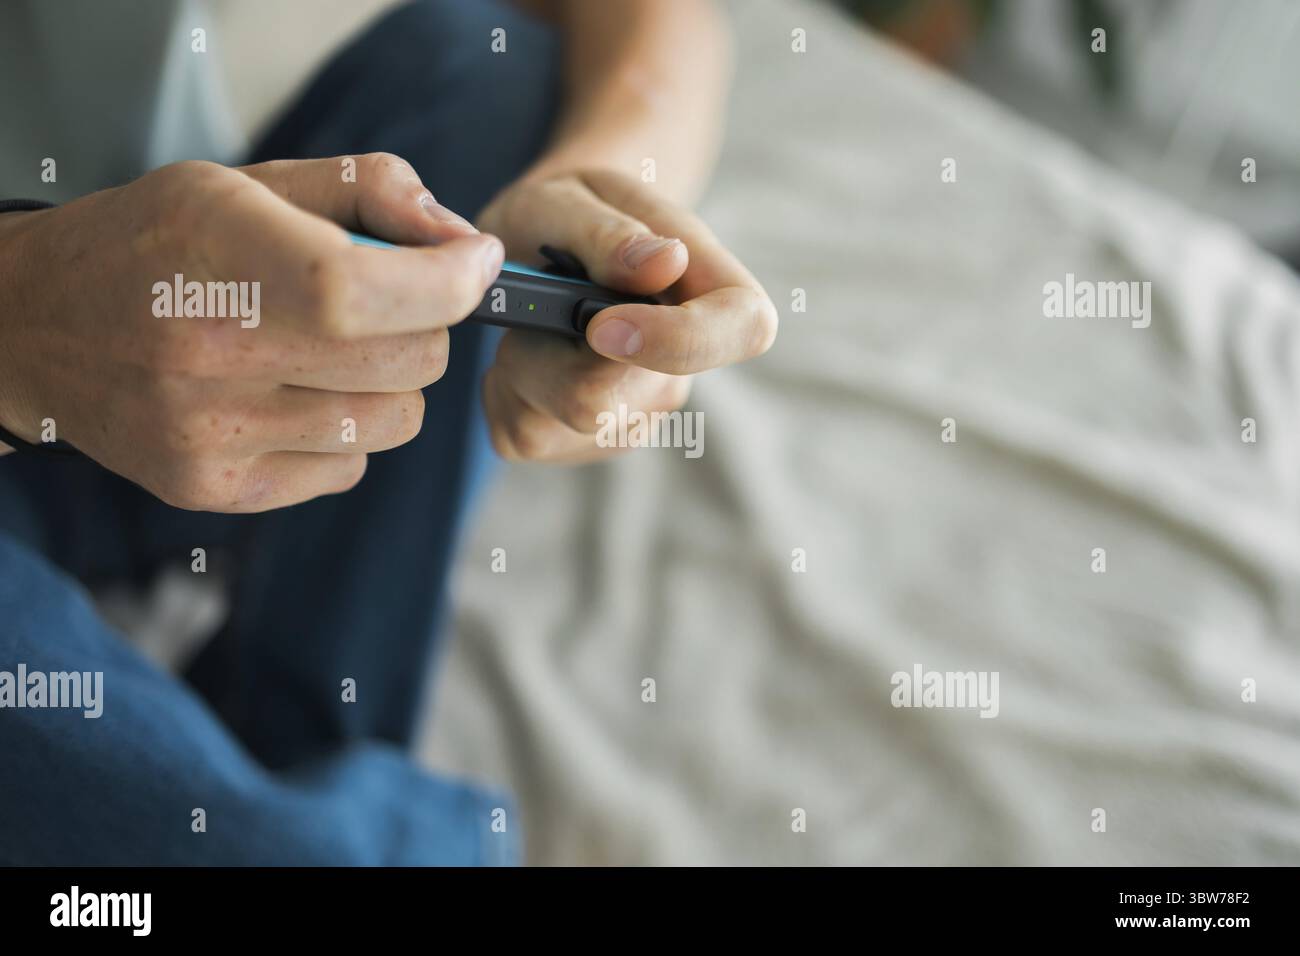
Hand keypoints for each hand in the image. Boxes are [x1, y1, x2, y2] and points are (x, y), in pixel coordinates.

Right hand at [0, 153, 504, 510]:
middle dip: (422, 323)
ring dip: (388, 382)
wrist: (35, 326)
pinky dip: (345, 433)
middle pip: (412, 362)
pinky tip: (292, 397)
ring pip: (393, 423)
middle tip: (382, 302)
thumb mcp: (247, 182)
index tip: (474, 261)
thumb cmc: (155, 244)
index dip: (453, 281)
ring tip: (329, 352)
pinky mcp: (215, 488)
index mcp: (224, 259)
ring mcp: (213, 434)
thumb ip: (365, 192)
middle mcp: (212, 356)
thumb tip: (457, 239)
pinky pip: (348, 469)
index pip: (374, 293)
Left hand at [475, 168, 776, 461]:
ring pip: (553, 422)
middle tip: (530, 301)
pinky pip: (524, 436)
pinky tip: (522, 353)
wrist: (539, 242)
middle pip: (602, 401)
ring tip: (529, 323)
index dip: (678, 341)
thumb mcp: (569, 198)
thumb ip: (610, 232)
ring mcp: (638, 414)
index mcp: (710, 290)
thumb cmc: (564, 212)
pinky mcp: (589, 441)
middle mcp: (680, 369)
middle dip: (542, 352)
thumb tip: (667, 263)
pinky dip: (502, 393)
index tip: (599, 326)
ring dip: (519, 369)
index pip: (743, 329)